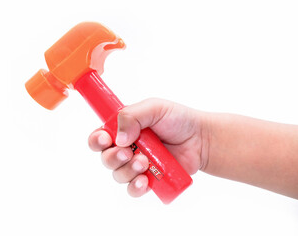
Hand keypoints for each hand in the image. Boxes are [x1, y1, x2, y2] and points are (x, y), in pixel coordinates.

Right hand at [88, 98, 208, 197]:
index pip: (99, 137)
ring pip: (118, 175)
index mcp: (123, 129)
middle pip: (106, 158)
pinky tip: (145, 181)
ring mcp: (136, 165)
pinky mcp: (148, 180)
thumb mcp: (154, 107)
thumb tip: (119, 138)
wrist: (200, 139)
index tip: (106, 140)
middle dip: (114, 157)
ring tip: (144, 163)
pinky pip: (133, 189)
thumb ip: (132, 115)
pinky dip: (135, 187)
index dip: (97, 141)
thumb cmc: (177, 120)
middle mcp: (127, 148)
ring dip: (128, 170)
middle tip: (129, 152)